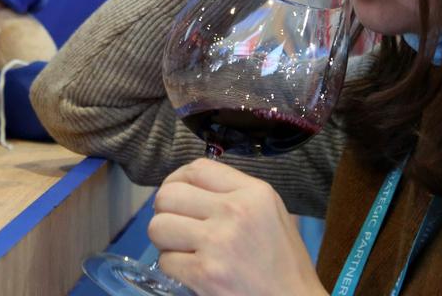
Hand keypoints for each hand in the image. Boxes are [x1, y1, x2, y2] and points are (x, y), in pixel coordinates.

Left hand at [148, 159, 325, 295]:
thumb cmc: (283, 264)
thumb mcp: (270, 213)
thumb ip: (233, 193)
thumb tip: (188, 185)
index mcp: (254, 192)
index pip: (197, 168)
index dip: (177, 180)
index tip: (177, 197)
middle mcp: (235, 211)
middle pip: (169, 195)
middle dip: (165, 212)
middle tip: (177, 227)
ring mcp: (218, 242)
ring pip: (158, 226)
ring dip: (165, 240)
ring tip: (183, 248)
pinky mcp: (205, 273)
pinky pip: (165, 260)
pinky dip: (172, 267)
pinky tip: (192, 270)